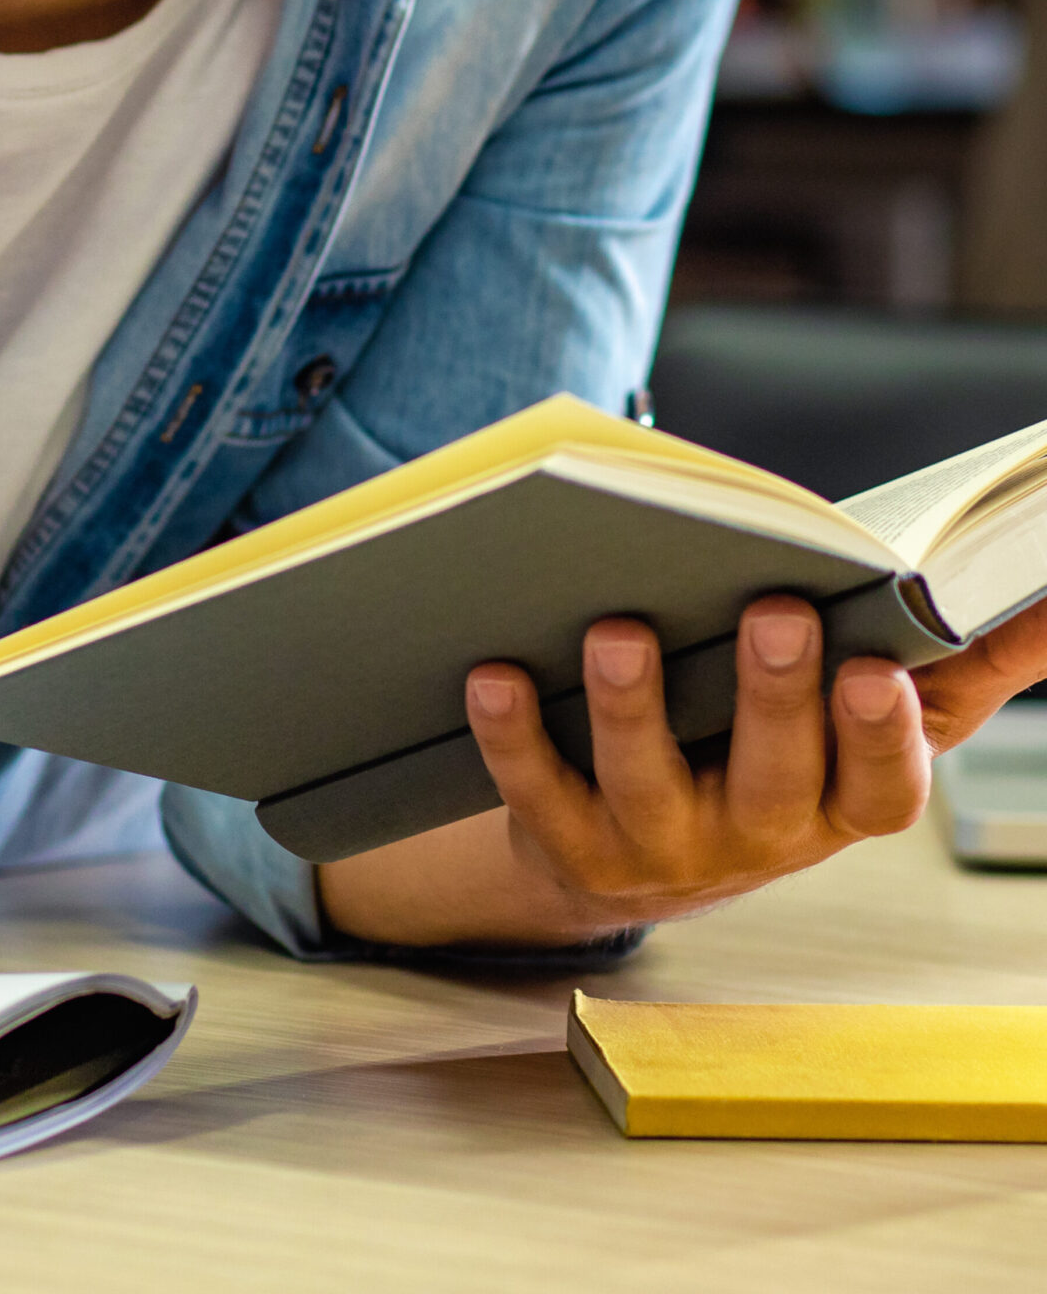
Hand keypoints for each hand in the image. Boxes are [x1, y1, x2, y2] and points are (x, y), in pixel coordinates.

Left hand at [464, 592, 1046, 935]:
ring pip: (650, 785)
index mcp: (842, 801)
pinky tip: (495, 672)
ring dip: (635, 706)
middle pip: (775, 776)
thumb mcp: (872, 714)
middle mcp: (761, 836)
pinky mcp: (571, 846)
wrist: (638, 845)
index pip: (886, 788)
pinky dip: (515, 734)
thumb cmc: (773, 745)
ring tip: (618, 630)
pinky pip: (538, 793)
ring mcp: (663, 848)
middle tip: (777, 612)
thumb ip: (963, 658)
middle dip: (778, 696)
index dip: (885, 738)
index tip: (875, 667)